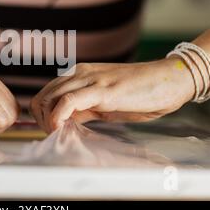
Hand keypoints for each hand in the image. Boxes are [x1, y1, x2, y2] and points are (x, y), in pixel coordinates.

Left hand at [30, 59, 194, 132]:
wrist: (169, 80)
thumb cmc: (141, 93)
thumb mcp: (105, 104)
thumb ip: (85, 110)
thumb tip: (66, 123)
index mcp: (80, 76)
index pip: (47, 93)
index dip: (42, 115)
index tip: (51, 131)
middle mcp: (80, 74)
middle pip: (42, 96)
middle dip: (41, 120)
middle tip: (53, 135)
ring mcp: (90, 80)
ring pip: (50, 97)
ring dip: (47, 121)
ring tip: (58, 134)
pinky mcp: (102, 90)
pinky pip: (68, 101)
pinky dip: (58, 117)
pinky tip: (61, 128)